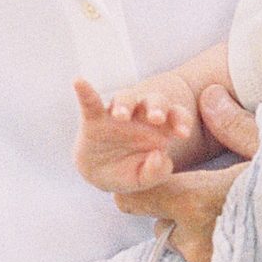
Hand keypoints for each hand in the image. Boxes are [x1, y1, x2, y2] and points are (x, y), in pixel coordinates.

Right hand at [73, 75, 195, 194]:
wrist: (100, 175)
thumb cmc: (129, 172)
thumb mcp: (143, 179)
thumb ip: (156, 172)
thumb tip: (159, 156)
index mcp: (161, 128)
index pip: (176, 115)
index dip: (181, 120)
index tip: (183, 134)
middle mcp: (141, 116)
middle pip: (153, 101)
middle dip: (156, 107)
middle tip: (156, 118)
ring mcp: (118, 114)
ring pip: (125, 98)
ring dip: (124, 104)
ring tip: (121, 115)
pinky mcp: (94, 118)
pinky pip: (90, 101)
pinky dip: (85, 91)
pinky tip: (79, 82)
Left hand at [114, 82, 258, 261]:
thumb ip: (234, 126)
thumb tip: (210, 97)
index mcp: (195, 201)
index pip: (135, 198)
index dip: (143, 188)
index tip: (161, 180)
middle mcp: (194, 240)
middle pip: (164, 225)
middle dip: (180, 214)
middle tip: (218, 199)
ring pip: (188, 251)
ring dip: (203, 238)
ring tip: (242, 223)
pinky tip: (252, 249)